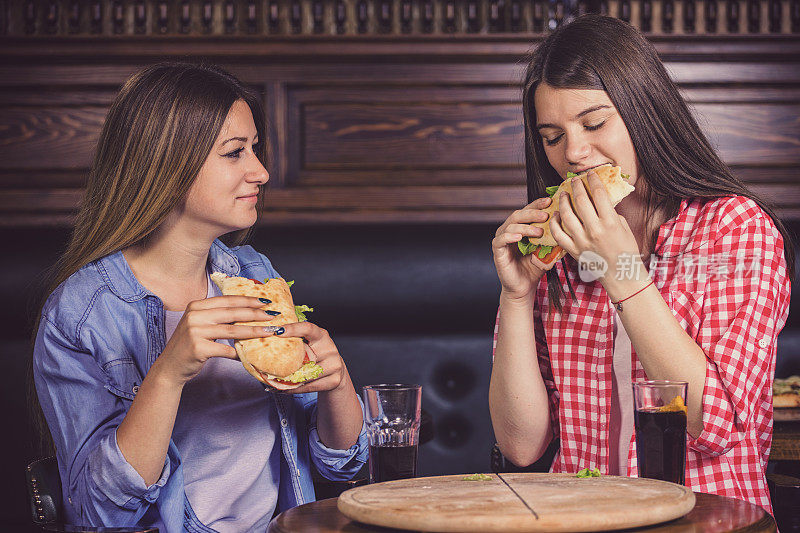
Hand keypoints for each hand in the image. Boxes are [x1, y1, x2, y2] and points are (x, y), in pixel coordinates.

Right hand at [152, 295, 280, 385]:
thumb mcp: (200, 325)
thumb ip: (218, 317)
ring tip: (269, 332)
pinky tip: (250, 354)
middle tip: (273, 315)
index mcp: (196, 306)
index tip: (265, 301)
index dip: (247, 300)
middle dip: (256, 314)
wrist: (170, 367)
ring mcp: (195, 332)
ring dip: (254, 331)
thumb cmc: (189, 345)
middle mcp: (194, 316)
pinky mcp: (198, 348)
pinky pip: (225, 350)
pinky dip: (239, 353)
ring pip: (232, 331)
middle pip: (232, 313)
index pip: (227, 300)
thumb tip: (248, 312)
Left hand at [272, 321, 346, 393]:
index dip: (293, 329)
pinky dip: (294, 389)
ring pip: (305, 374)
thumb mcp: (310, 343)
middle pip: (304, 356)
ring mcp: (334, 365)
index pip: (308, 328)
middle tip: (266, 365)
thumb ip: (296, 340)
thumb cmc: (317, 355)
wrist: (336, 371)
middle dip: (286, 362)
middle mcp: (330, 348)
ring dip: (287, 379)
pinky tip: (283, 389)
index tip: (276, 331)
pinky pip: (308, 386)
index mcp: (322, 335)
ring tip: (272, 381)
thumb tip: (269, 336)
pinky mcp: (334, 380)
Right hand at [492, 196, 555, 300]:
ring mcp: (502, 240)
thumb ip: (554, 239)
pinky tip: (519, 237)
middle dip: (532, 213)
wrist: (524, 287)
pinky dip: (509, 237)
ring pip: (510, 226)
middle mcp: (509, 231)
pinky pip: (500, 240)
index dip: (537, 205)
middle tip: (546, 214)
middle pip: (518, 215)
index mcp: (520, 228)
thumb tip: (569, 227)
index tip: (550, 201)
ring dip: (525, 227)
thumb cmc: (534, 268)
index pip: (527, 211)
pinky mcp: (497, 251)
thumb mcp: (548, 251)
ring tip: (538, 231)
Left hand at [548, 171, 643, 294]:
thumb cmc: (626, 251)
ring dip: (563, 202)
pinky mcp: (574, 250)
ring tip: (563, 195)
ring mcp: (582, 241)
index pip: (599, 194)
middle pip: (581, 201)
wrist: (622, 275)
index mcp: (610, 223)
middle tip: (574, 180)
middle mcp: (595, 230)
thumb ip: (611, 213)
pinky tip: (555, 215)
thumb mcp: (624, 228)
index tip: (590, 174)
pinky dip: (555, 223)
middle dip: (576, 187)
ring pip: (566, 215)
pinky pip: (558, 235)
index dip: (593, 180)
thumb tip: (601, 199)